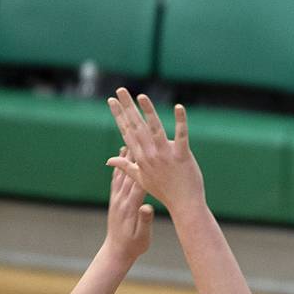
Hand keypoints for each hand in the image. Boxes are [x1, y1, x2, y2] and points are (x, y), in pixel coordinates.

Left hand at [104, 148, 153, 260]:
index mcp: (131, 207)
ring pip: (121, 174)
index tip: (151, 153)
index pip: (139, 183)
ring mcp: (116, 199)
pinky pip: (116, 180)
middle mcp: (121, 200)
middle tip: (139, 142)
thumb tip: (147, 208)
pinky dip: (118, 167)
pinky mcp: (114, 200)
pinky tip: (120, 157)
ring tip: (129, 142)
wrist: (116, 253)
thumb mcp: (143, 237)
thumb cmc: (134, 246)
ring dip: (125, 158)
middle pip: (129, 174)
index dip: (145, 167)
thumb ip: (144, 221)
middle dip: (135, 157)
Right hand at [106, 88, 204, 213]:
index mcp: (140, 158)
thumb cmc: (164, 191)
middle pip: (137, 127)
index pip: (127, 132)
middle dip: (128, 107)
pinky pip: (181, 136)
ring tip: (141, 96)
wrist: (183, 204)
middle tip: (120, 90)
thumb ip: (125, 167)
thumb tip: (109, 160)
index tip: (112, 101)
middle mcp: (150, 155)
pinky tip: (179, 107)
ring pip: (155, 130)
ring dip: (149, 112)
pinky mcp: (182, 156)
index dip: (119, 115)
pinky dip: (181, 121)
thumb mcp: (140, 179)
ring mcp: (165, 155)